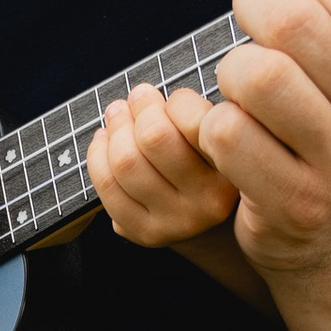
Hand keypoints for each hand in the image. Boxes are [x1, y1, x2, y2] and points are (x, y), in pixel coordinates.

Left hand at [87, 83, 240, 248]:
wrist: (217, 227)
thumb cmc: (213, 165)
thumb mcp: (222, 138)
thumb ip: (200, 115)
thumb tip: (142, 97)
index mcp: (233, 169)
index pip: (195, 121)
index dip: (177, 101)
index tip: (173, 99)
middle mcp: (208, 201)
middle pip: (153, 137)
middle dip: (138, 108)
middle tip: (137, 97)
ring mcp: (175, 221)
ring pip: (125, 161)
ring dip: (115, 127)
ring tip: (118, 114)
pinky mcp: (145, 233)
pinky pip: (107, 185)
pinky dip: (97, 154)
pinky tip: (104, 140)